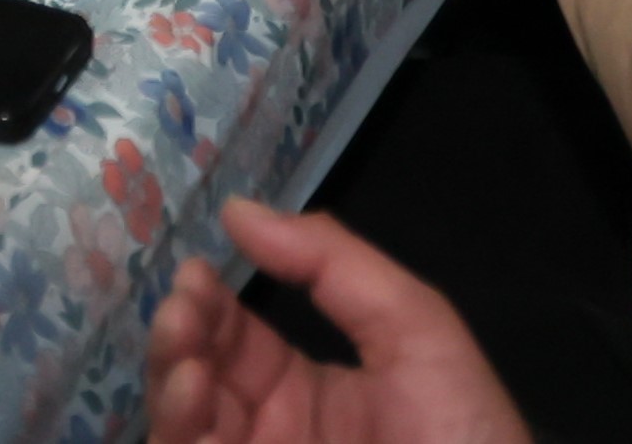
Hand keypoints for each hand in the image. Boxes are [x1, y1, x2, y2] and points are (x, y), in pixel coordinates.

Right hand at [146, 201, 531, 443]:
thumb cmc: (463, 434)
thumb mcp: (416, 331)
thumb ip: (332, 263)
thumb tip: (238, 209)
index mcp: (309, 392)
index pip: (233, 337)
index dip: (206, 302)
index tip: (194, 271)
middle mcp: (270, 434)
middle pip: (191, 379)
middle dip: (177, 336)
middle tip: (182, 310)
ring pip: (177, 427)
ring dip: (169, 383)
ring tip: (187, 354)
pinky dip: (177, 432)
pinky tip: (195, 393)